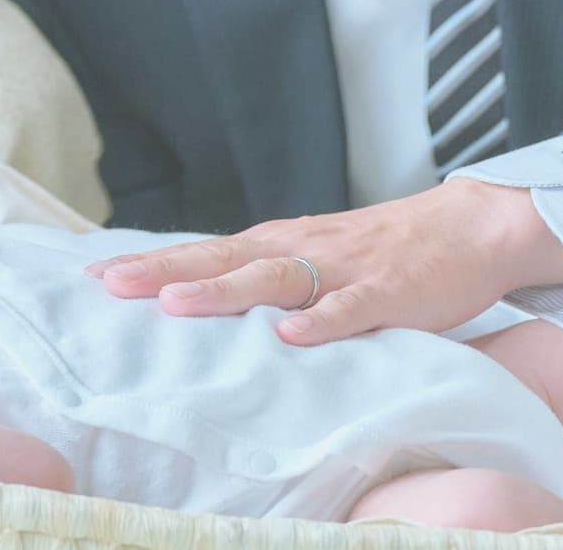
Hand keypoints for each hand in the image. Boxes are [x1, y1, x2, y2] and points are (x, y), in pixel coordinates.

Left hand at [86, 180, 562, 344]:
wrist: (467, 227)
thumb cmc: (384, 250)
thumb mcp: (315, 257)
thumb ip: (267, 277)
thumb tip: (205, 299)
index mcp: (281, 244)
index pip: (204, 252)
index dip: (151, 263)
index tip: (94, 275)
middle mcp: (302, 249)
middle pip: (222, 259)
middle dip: (164, 271)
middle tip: (107, 284)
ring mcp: (344, 269)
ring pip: (274, 279)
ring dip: (223, 292)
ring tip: (174, 305)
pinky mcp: (389, 292)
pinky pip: (352, 309)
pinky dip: (322, 321)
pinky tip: (292, 335)